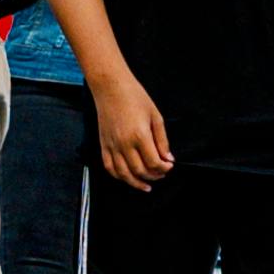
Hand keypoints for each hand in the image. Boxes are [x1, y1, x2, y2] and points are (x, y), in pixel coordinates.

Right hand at [93, 71, 172, 188]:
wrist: (111, 88)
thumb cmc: (135, 98)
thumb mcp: (156, 117)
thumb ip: (162, 140)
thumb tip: (168, 158)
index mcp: (140, 136)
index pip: (154, 163)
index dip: (164, 168)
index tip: (169, 166)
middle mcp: (124, 144)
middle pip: (140, 171)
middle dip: (154, 176)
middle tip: (161, 174)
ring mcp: (112, 145)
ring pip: (123, 174)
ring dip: (136, 182)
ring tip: (146, 185)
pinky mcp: (103, 144)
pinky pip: (109, 166)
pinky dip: (118, 176)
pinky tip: (127, 177)